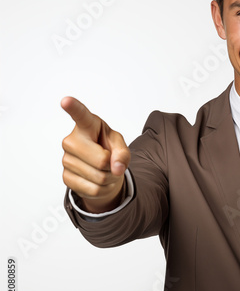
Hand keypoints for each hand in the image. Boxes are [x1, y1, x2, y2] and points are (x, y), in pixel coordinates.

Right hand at [61, 97, 129, 212]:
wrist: (101, 168)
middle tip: (110, 161)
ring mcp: (66, 159)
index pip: (80, 115)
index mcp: (87, 125)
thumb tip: (116, 168)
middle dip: (112, 165)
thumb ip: (123, 153)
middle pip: (101, 160)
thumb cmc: (108, 148)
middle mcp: (71, 140)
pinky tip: (98, 180)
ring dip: (109, 178)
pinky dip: (103, 189)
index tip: (66, 101)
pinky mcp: (66, 177)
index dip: (73, 108)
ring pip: (99, 177)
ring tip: (105, 170)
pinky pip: (93, 189)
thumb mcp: (120, 145)